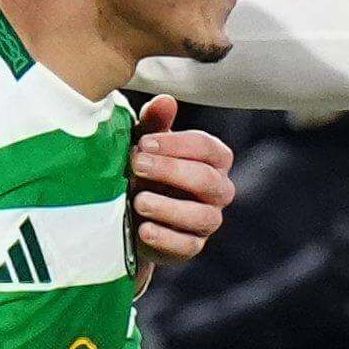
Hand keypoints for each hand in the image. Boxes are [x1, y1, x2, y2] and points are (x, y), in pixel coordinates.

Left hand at [131, 97, 235, 269]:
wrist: (130, 214)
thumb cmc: (145, 170)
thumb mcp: (147, 144)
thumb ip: (155, 123)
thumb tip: (165, 100)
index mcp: (213, 160)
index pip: (208, 148)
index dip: (177, 144)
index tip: (144, 142)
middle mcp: (218, 191)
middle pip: (207, 180)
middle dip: (170, 171)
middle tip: (136, 164)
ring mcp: (207, 221)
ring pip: (202, 216)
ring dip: (168, 207)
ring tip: (138, 201)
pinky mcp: (190, 248)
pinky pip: (186, 246)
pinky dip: (165, 238)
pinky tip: (143, 229)